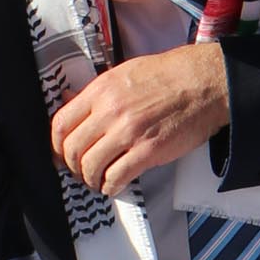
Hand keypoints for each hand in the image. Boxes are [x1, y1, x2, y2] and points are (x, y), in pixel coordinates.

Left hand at [51, 44, 228, 196]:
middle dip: (72, 166)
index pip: (61, 123)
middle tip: (80, 171)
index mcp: (101, 90)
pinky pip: (117, 177)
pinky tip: (114, 185)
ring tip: (97, 181)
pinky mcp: (148, 152)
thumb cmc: (169, 75)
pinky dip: (111, 186)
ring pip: (90, 167)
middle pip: (72, 149)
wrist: (204, 83)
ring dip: (90, 179)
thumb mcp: (125, 72)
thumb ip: (96, 91)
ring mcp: (129, 133)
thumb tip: (69, 99)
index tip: (59, 155)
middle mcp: (110, 111)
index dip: (55, 145)